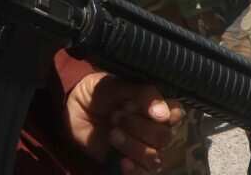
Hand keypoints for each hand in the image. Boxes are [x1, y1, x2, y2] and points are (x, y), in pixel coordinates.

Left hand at [65, 73, 183, 173]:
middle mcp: (155, 128)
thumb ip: (142, 93)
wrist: (74, 109)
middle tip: (116, 114)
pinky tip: (121, 160)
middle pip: (164, 136)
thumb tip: (165, 113)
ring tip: (112, 133)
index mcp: (156, 105)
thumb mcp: (117, 84)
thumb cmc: (99, 92)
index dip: (163, 112)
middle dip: (139, 126)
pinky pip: (143, 173)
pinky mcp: (130, 164)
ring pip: (154, 156)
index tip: (139, 106)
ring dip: (132, 145)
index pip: (176, 113)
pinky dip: (134, 168)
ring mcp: (143, 148)